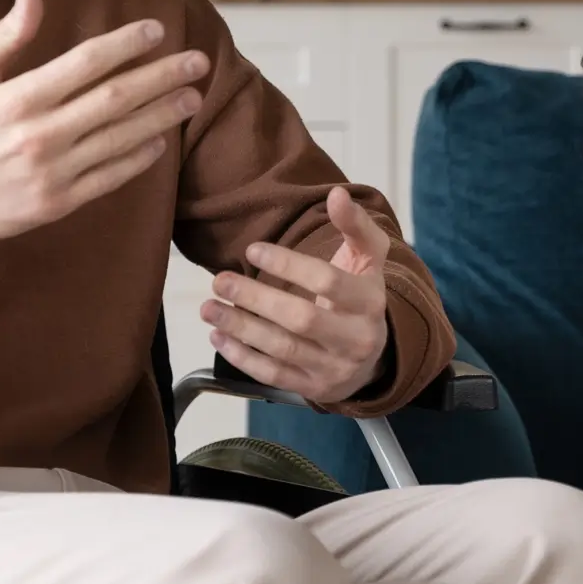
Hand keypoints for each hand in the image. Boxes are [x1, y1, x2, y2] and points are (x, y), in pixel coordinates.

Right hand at [0, 0, 210, 242]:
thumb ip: (5, 36)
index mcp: (17, 98)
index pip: (85, 62)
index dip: (125, 44)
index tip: (157, 30)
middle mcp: (39, 135)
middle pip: (115, 98)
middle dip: (162, 77)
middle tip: (198, 62)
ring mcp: (52, 172)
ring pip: (121, 137)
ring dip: (161, 115)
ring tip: (192, 97)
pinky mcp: (58, 203)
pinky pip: (110, 177)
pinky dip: (138, 158)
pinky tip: (160, 140)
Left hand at [201, 186, 392, 404]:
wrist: (373, 358)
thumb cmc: (361, 298)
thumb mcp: (368, 260)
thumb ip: (355, 225)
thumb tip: (337, 194)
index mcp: (370, 302)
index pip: (326, 281)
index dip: (287, 265)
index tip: (252, 250)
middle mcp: (357, 339)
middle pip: (301, 318)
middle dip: (256, 299)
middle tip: (219, 280)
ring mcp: (335, 368)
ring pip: (283, 349)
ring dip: (241, 328)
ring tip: (208, 308)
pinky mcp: (315, 389)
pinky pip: (274, 375)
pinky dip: (243, 357)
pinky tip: (219, 336)